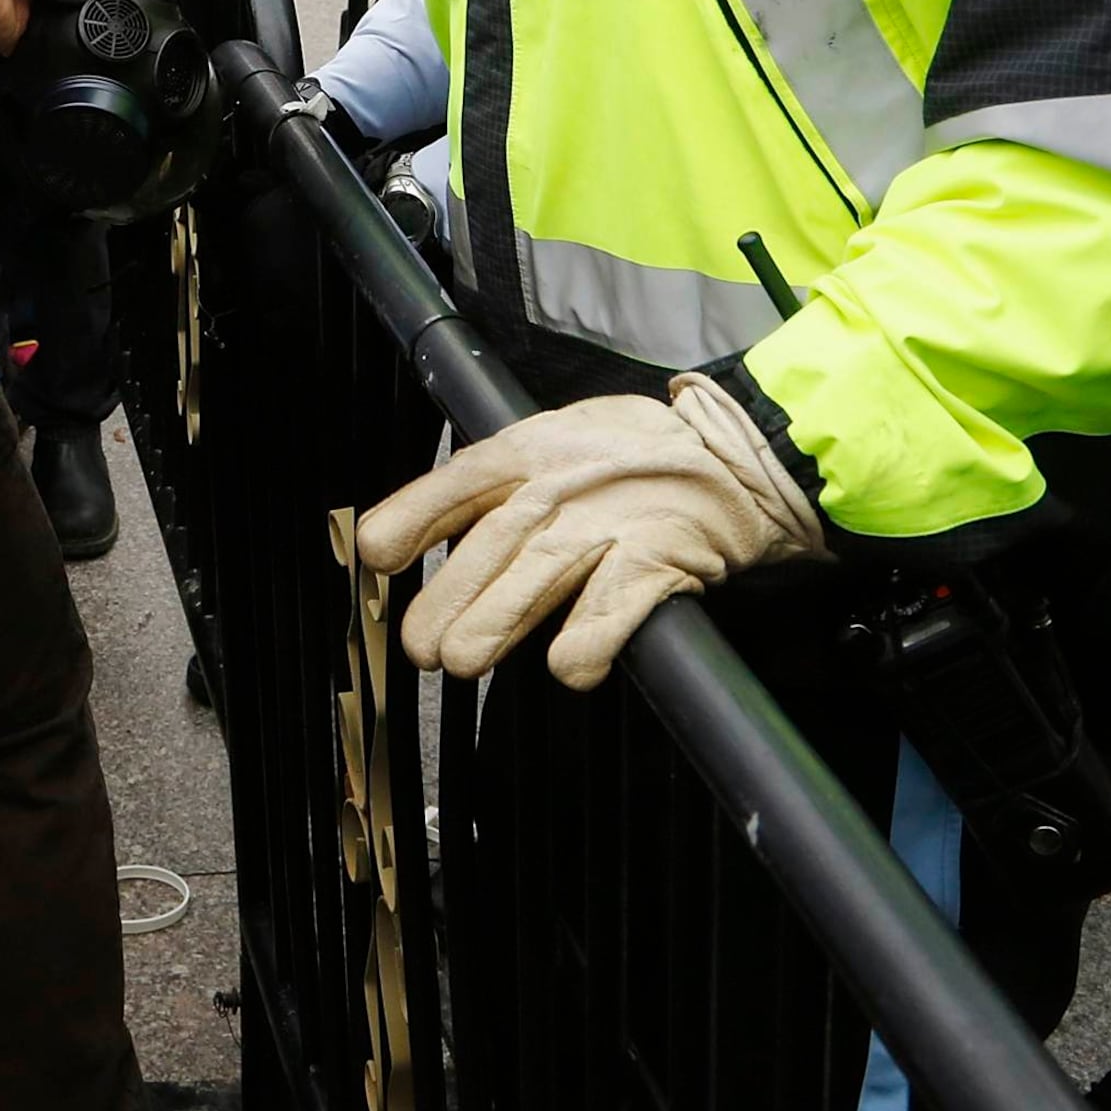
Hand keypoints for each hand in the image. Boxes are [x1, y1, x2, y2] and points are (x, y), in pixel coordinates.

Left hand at [356, 375, 825, 688]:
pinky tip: (570, 667)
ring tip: (463, 660)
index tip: (378, 558)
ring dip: (493, 627)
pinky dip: (584, 649)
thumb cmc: (627, 458)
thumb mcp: (547, 443)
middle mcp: (559, 486)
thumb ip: (485, 486)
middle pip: (485, 548)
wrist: (731, 458)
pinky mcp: (656, 559)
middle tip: (424, 648)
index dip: (408, 522)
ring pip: (535, 580)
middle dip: (445, 603)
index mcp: (525, 451)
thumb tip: (402, 538)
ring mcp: (607, 522)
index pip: (451, 484)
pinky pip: (608, 613)